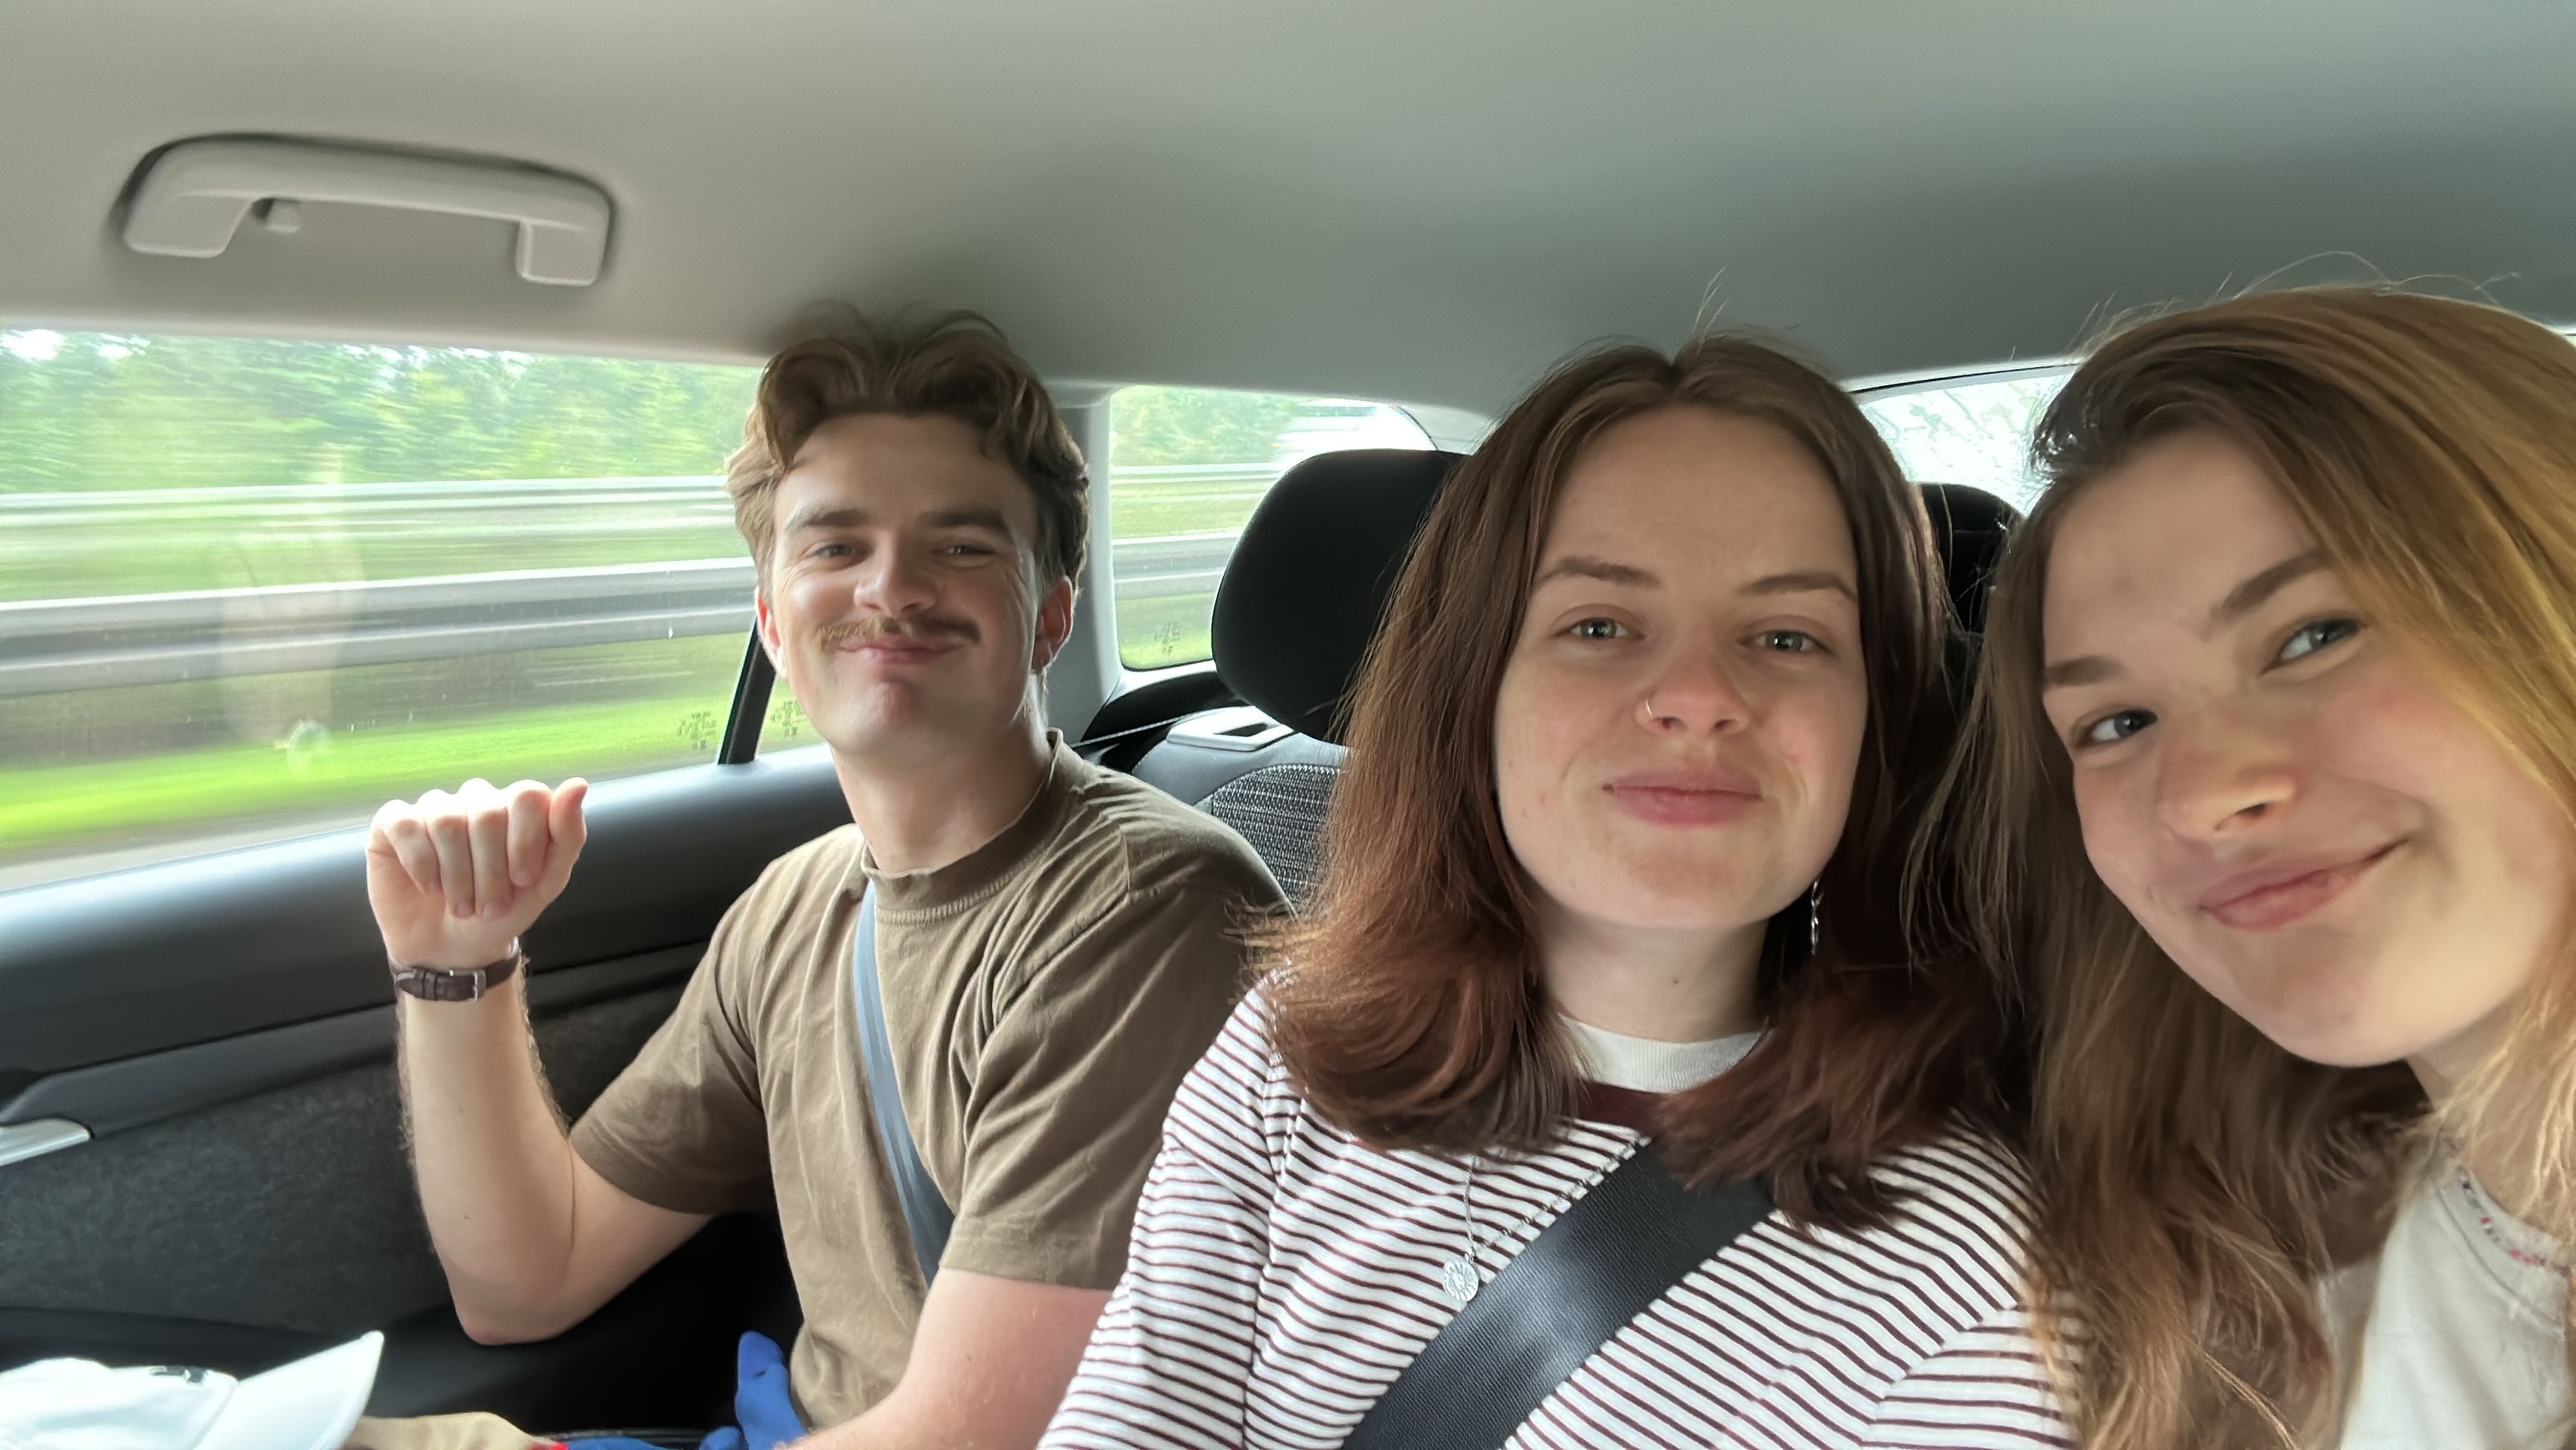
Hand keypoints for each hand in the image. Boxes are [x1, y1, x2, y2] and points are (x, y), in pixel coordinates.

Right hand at [367, 778, 587, 970]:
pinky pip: (405, 824)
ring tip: (461, 904)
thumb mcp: (546, 883)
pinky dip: (421, 864)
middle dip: (491, 871)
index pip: (527, 795)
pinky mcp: (393, 824)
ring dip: (457, 875)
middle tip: (489, 906)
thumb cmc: (503, 911)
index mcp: (515, 806)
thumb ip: (567, 835)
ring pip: (446, 820)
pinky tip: (428, 887)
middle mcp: (475, 799)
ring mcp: (433, 808)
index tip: (523, 880)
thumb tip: (577, 785)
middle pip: (487, 812)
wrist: (453, 948)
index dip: (526, 842)